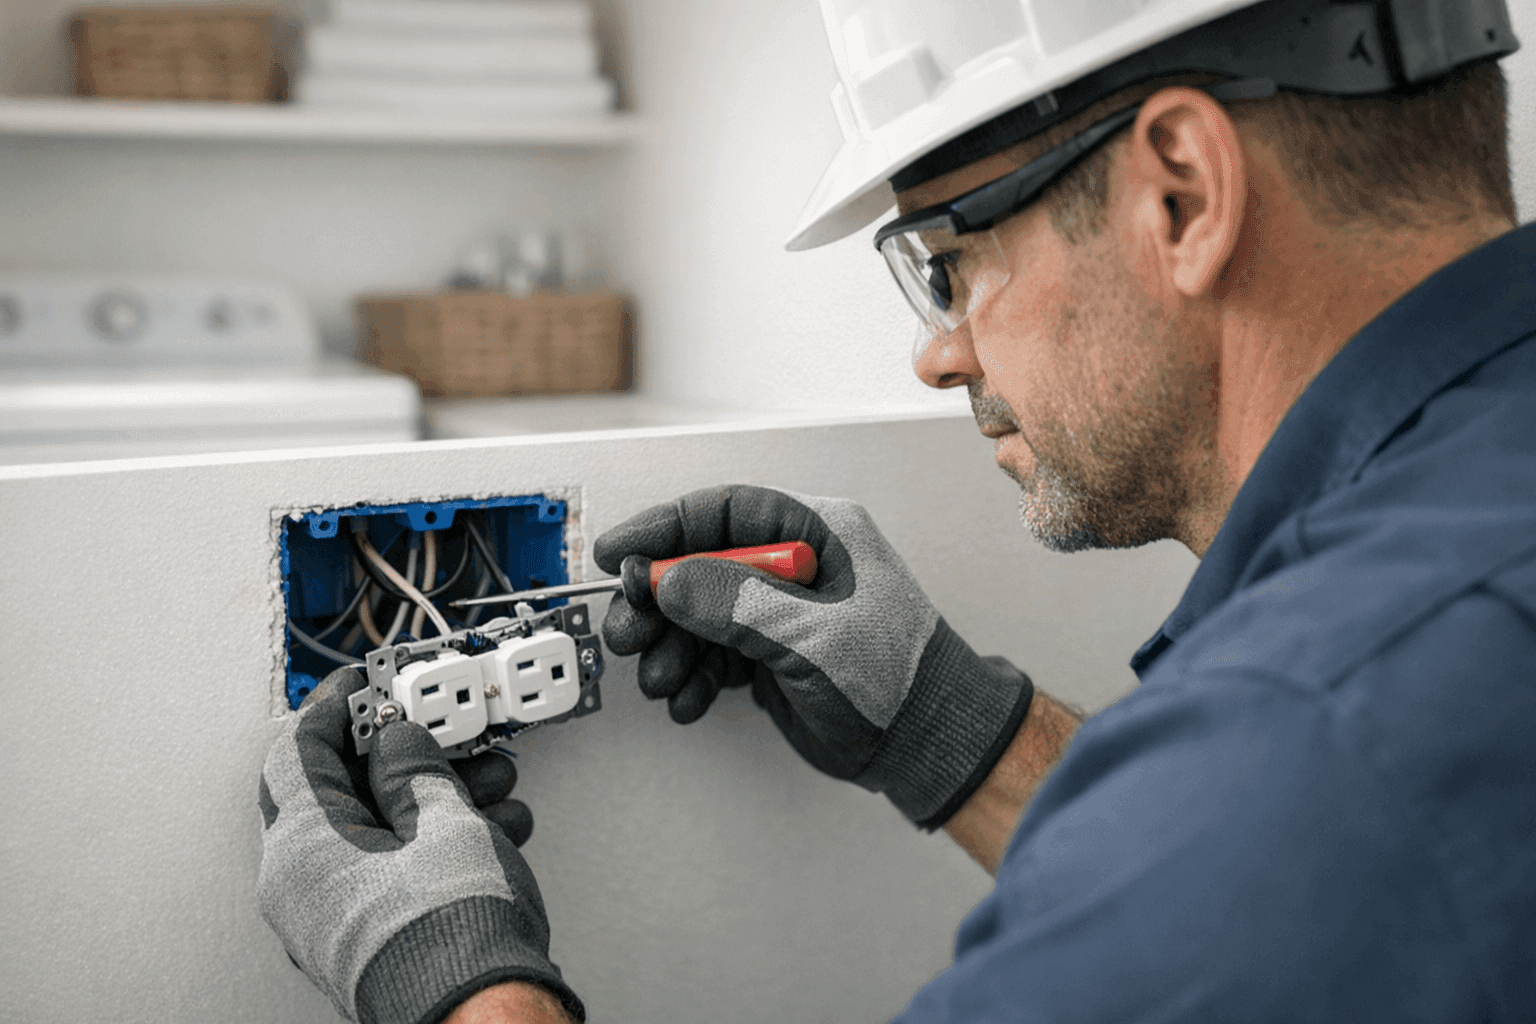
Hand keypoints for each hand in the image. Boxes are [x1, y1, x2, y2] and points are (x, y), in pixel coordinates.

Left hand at [257, 668, 582, 1023]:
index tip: (367, 680)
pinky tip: (491, 823)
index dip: (337, 704)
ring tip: (489, 777)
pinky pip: (391, 866)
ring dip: (433, 793)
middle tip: (439, 725)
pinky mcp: (371, 937)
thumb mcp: (442, 818)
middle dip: (403, 751)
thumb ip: (415, 765)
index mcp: (299, 849)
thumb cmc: (453, 936)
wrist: (483, 1016)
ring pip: (375, 828)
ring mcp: (334, 917)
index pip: (297, 750)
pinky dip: (434, 837)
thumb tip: (399, 741)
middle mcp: (302, 887)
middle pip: (342, 789)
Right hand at [596, 485, 1033, 829]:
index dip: (663, 529)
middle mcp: (794, 565)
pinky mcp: (772, 653)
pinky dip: (693, 676)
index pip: (723, 511)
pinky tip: (689, 698)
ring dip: (671, 647)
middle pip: (699, 564)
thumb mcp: (813, 636)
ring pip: (699, 614)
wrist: (924, 744)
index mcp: (816, 532)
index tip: (619, 553)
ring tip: (662, 678)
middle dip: (657, 601)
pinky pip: (713, 654)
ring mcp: (781, 611)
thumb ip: (738, 604)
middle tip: (630, 631)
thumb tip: (671, 580)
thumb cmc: (899, 678)